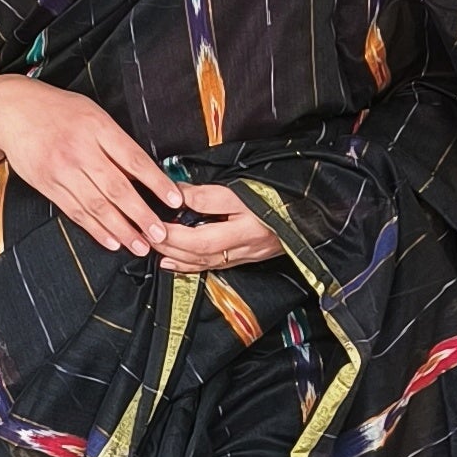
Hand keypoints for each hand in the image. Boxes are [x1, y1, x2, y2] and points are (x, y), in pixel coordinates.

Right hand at [0, 77, 185, 256]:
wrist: (12, 110)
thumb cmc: (59, 110)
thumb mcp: (92, 114)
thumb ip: (116, 141)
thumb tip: (144, 173)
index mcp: (98, 128)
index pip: (134, 159)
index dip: (156, 182)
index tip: (175, 200)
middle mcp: (80, 150)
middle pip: (117, 188)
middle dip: (141, 215)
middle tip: (160, 234)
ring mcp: (62, 170)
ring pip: (96, 205)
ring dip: (121, 229)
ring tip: (139, 246)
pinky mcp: (47, 185)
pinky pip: (75, 211)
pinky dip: (94, 229)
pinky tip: (111, 241)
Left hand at [153, 185, 284, 272]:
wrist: (309, 214)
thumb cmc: (278, 197)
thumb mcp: (243, 190)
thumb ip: (208, 195)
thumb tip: (175, 193)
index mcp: (245, 230)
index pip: (201, 239)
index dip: (174, 235)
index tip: (153, 224)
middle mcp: (244, 249)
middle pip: (199, 255)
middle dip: (169, 247)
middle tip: (146, 235)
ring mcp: (246, 257)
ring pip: (205, 263)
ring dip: (176, 258)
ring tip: (154, 249)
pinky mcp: (246, 258)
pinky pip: (213, 265)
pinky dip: (190, 265)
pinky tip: (174, 263)